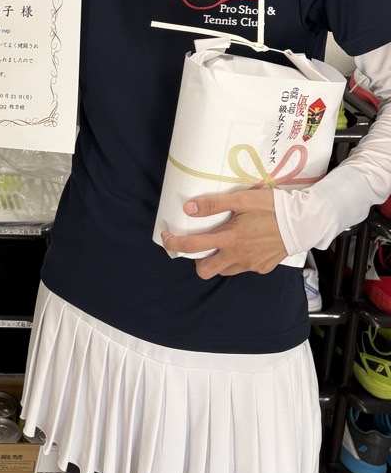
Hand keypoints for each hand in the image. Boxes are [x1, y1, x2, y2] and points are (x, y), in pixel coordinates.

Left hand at [161, 189, 286, 278]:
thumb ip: (214, 204)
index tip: (168, 238)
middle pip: (205, 271)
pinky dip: (239, 260)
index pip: (193, 246)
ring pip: (225, 271)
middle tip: (199, 247)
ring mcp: (251, 264)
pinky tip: (246, 246)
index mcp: (229, 239)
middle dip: (196, 262)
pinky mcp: (263, 267)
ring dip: (218, 261)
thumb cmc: (273, 208)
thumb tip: (188, 209)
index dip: (175, 243)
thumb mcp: (242, 200)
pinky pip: (244, 268)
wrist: (305, 222)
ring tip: (222, 245)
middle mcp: (237, 256)